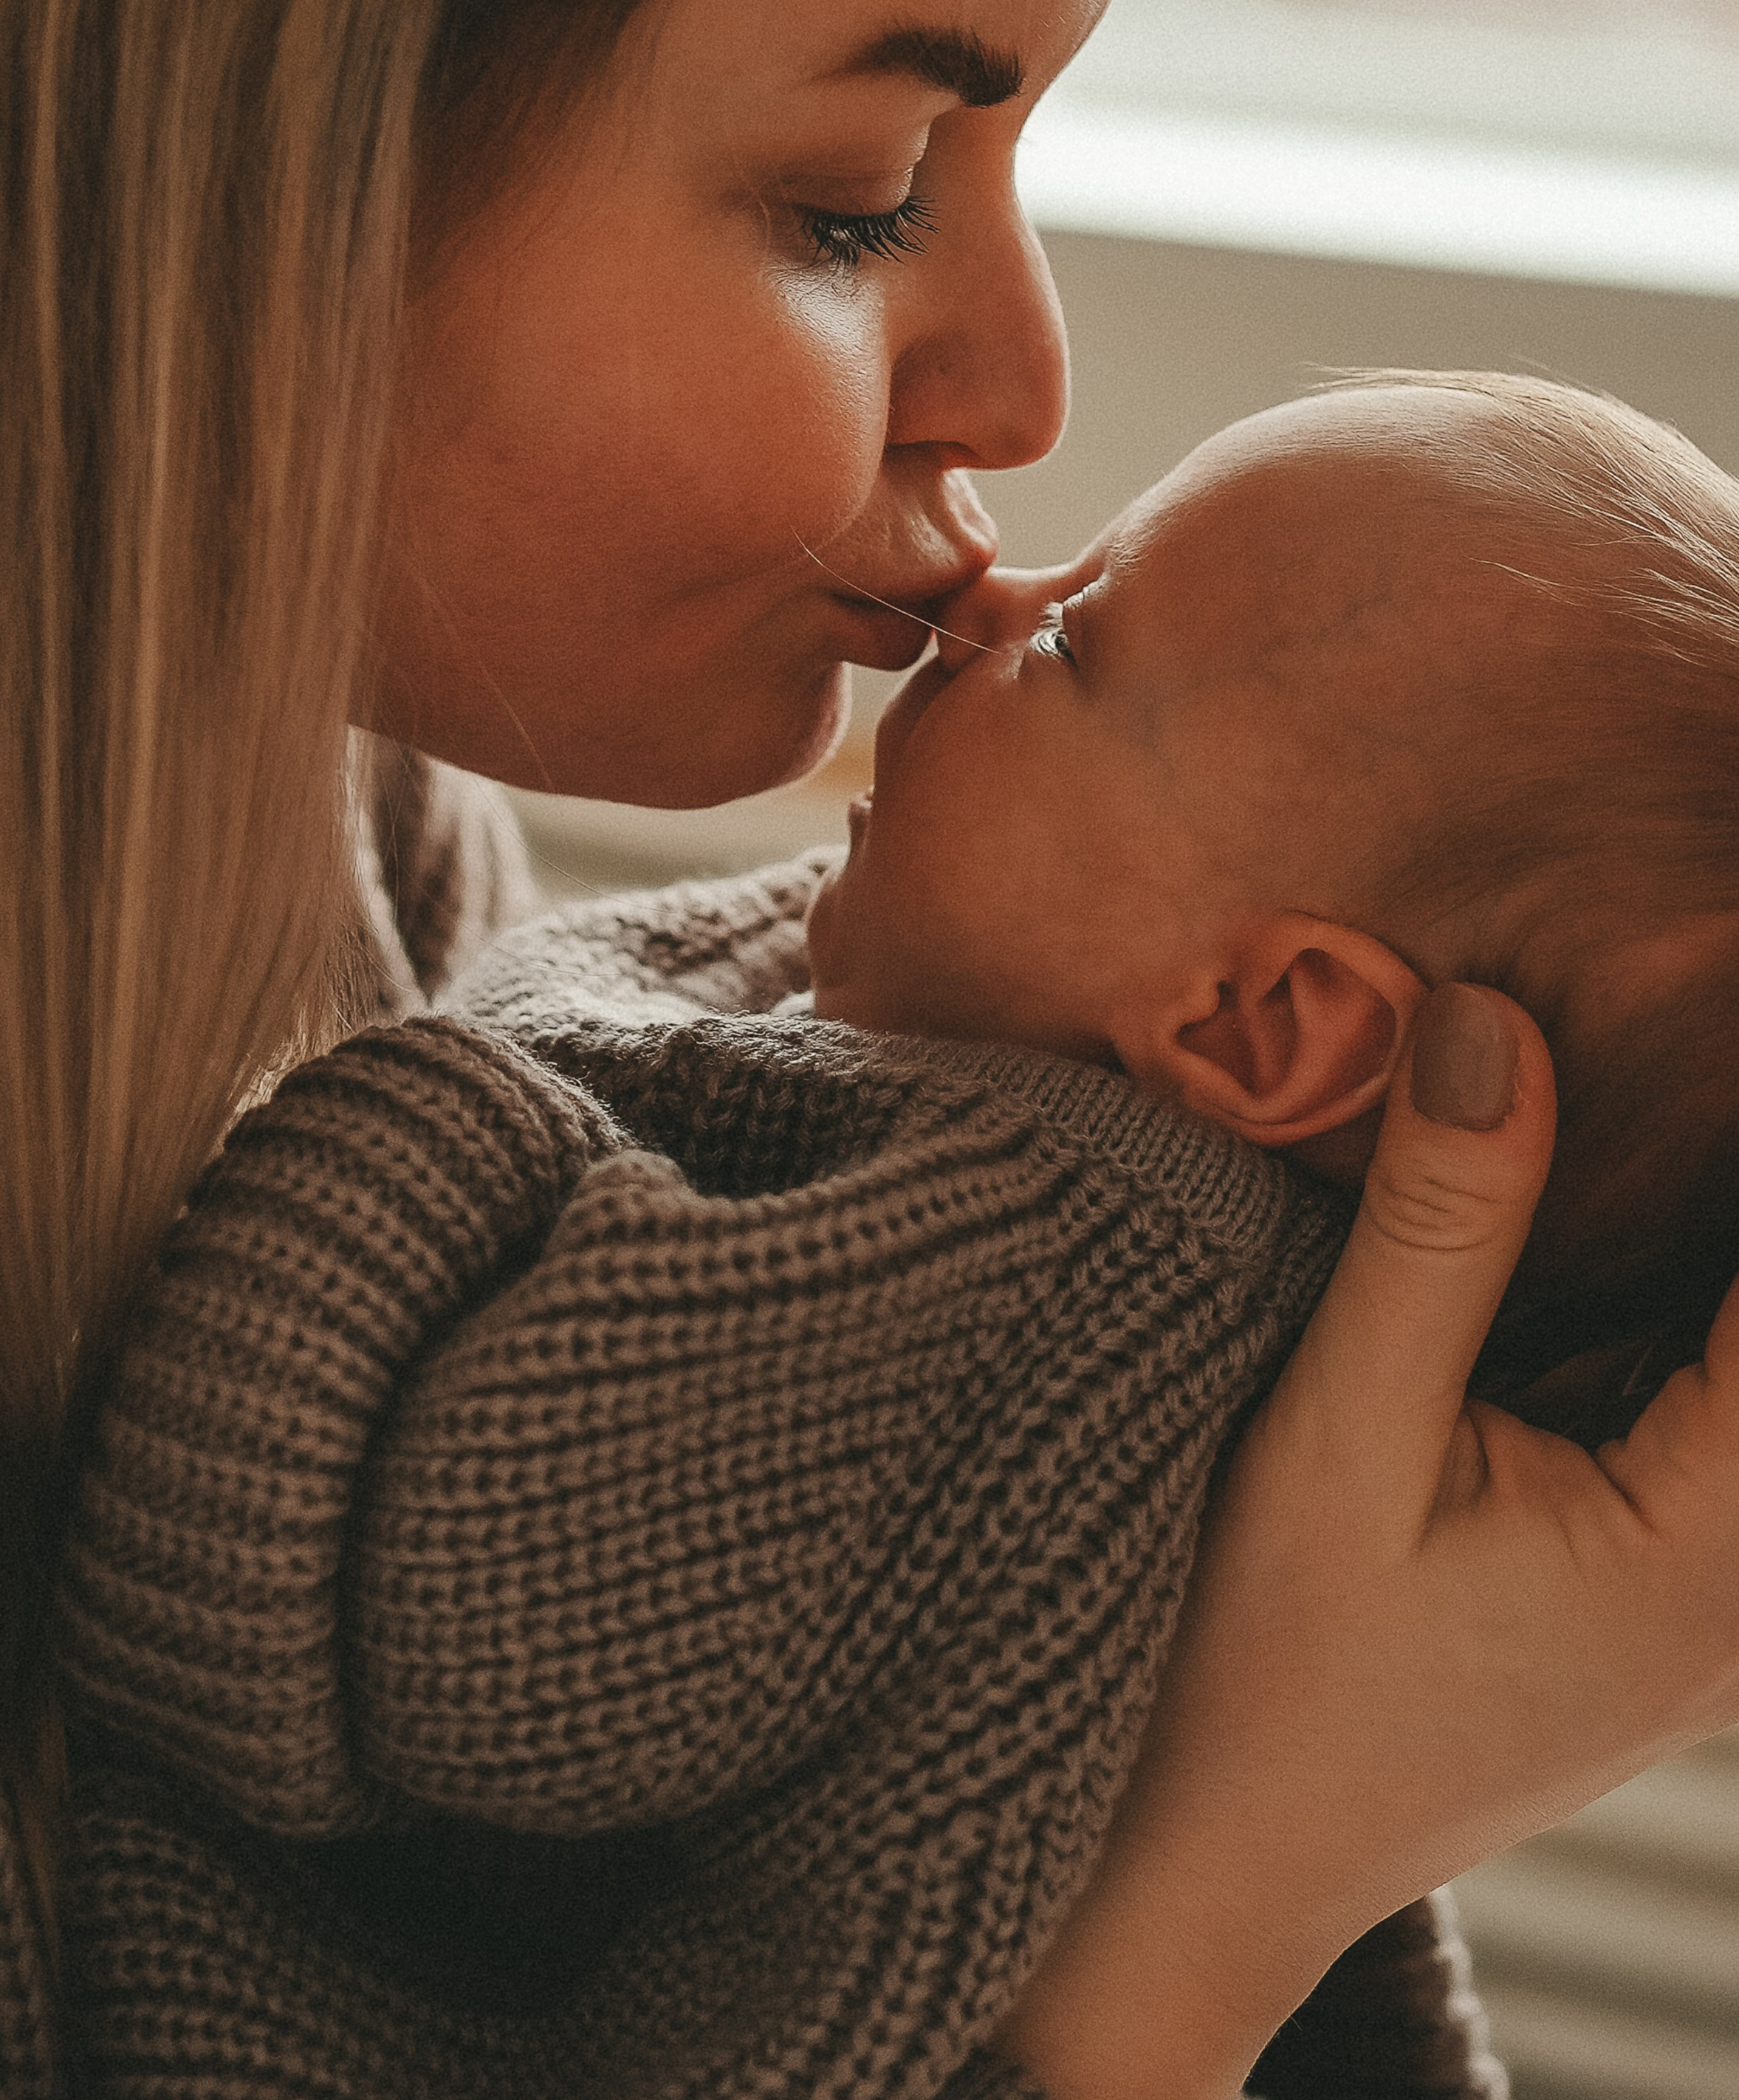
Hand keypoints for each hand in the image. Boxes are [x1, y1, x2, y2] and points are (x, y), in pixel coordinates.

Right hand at [997, 983, 1738, 2098]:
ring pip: (1722, 1350)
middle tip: (1656, 1015)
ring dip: (1675, 1222)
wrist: (1187, 1883)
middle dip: (1702, 1163)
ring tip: (1623, 1069)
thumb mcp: (1332, 1439)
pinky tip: (1561, 1199)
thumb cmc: (1247, 1687)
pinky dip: (1642, 1291)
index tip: (1697, 990)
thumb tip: (1492, 1015)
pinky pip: (1681, 1397)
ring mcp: (1702, 1596)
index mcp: (1714, 1555)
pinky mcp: (1641, 1583)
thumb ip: (1436, 1227)